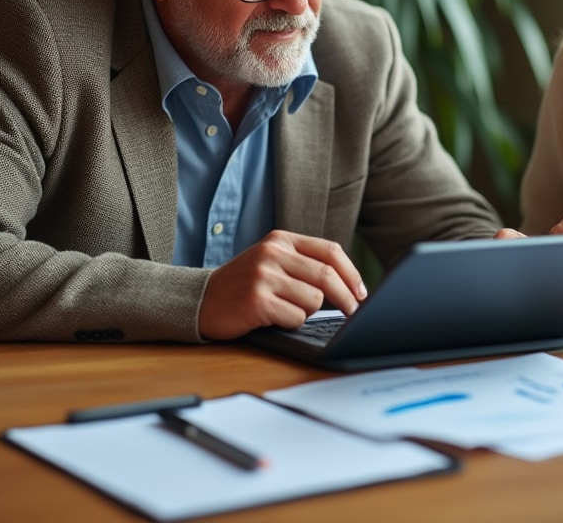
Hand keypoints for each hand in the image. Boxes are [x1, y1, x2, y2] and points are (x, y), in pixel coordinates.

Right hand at [197, 230, 367, 340]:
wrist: (200, 300)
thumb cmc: (244, 285)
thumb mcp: (272, 262)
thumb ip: (304, 264)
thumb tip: (350, 285)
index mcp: (281, 239)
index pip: (330, 251)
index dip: (352, 274)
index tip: (362, 292)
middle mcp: (273, 253)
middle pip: (327, 276)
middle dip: (347, 298)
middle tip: (354, 312)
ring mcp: (264, 276)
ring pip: (314, 299)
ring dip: (308, 312)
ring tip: (286, 309)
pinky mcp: (258, 300)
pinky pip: (296, 317)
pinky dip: (291, 323)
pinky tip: (273, 318)